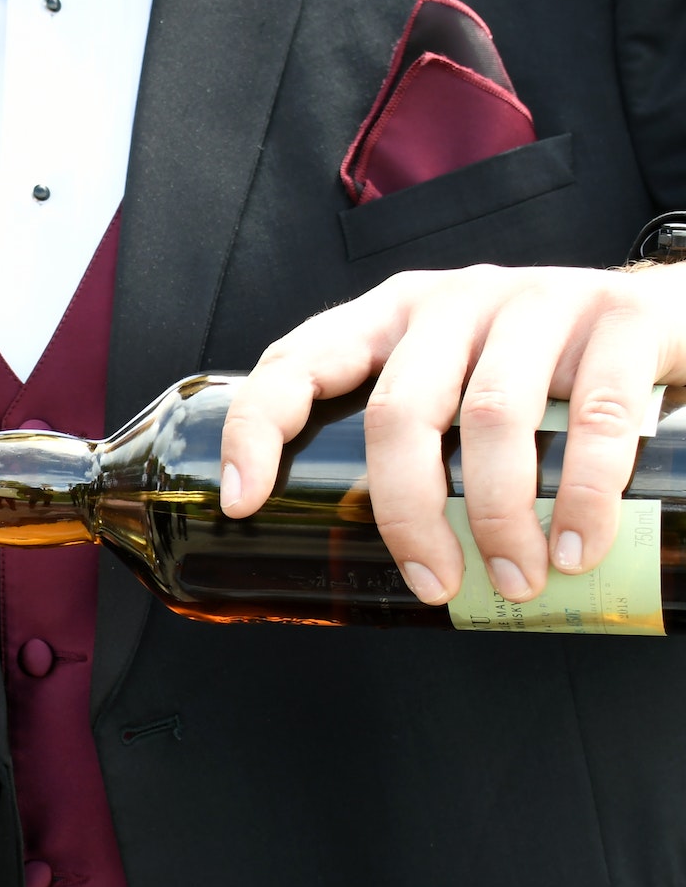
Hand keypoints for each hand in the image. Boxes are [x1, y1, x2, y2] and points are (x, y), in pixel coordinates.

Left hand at [221, 263, 685, 603]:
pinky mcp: (617, 319)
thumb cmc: (536, 374)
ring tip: (515, 580)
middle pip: (399, 414)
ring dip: (497, 518)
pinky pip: (595, 415)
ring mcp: (535, 301)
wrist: (667, 317)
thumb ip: (407, 443)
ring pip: (491, 420)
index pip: (296, 363)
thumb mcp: (453, 387)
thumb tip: (350, 567)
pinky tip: (578, 546)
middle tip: (436, 585)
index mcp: (387, 318)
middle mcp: (451, 301)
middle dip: (409, 516)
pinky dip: (585, 494)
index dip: (256, 430)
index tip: (242, 504)